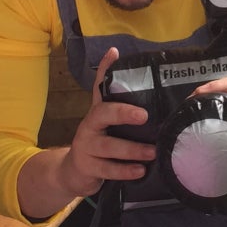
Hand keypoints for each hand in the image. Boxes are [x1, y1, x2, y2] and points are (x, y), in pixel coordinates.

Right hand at [60, 47, 155, 195]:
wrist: (74, 172)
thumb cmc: (100, 143)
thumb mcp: (110, 123)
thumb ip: (124, 103)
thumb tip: (138, 67)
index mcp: (98, 111)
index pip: (100, 85)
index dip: (105, 68)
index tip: (114, 53)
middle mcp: (90, 125)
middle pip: (102, 113)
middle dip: (122, 113)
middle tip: (144, 116)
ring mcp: (86, 146)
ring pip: (108, 147)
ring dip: (132, 150)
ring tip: (152, 152)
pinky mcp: (87, 168)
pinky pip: (107, 170)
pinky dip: (124, 171)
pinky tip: (139, 171)